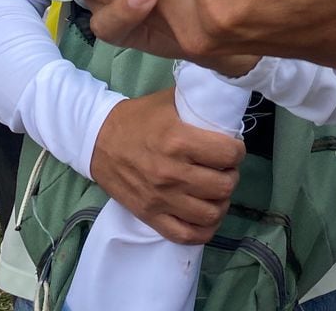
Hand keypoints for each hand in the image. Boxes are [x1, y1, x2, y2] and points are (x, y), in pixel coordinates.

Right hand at [89, 89, 243, 244]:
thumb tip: (227, 106)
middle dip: (231, 175)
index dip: (237, 151)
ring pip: (210, 214)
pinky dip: (204, 230)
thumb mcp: (169, 102)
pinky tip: (207, 215)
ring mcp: (161, 199)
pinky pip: (186, 235)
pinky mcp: (150, 216)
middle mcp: (172, 173)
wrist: (98, 140)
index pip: (228, 154)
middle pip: (224, 186)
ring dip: (221, 202)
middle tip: (225, 168)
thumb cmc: (138, 118)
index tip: (233, 149)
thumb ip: (198, 106)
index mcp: (178, 141)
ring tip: (217, 191)